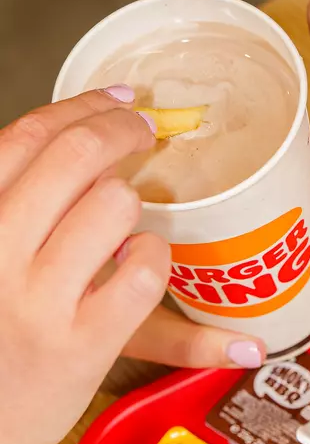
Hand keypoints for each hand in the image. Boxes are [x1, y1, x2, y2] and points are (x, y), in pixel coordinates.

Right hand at [0, 89, 264, 443]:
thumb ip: (18, 204)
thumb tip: (84, 133)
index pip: (24, 137)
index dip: (80, 106)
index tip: (119, 97)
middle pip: (73, 156)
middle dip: (123, 132)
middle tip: (145, 133)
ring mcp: (38, 301)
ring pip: (113, 204)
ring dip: (135, 200)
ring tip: (130, 220)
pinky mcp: (83, 345)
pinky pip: (144, 272)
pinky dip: (156, 256)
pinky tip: (146, 260)